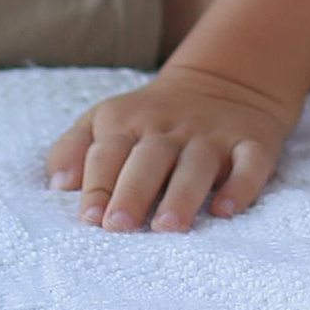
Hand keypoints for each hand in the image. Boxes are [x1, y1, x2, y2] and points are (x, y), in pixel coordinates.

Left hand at [48, 61, 299, 231]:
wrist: (223, 82)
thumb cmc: (149, 120)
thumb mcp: (105, 120)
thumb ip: (73, 148)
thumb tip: (58, 184)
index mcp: (127, 121)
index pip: (106, 153)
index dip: (96, 186)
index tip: (89, 219)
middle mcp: (170, 128)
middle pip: (148, 158)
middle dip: (132, 192)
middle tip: (119, 227)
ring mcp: (212, 135)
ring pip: (197, 163)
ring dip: (181, 194)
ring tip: (167, 227)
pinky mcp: (251, 144)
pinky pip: (249, 164)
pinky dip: (240, 186)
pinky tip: (226, 209)